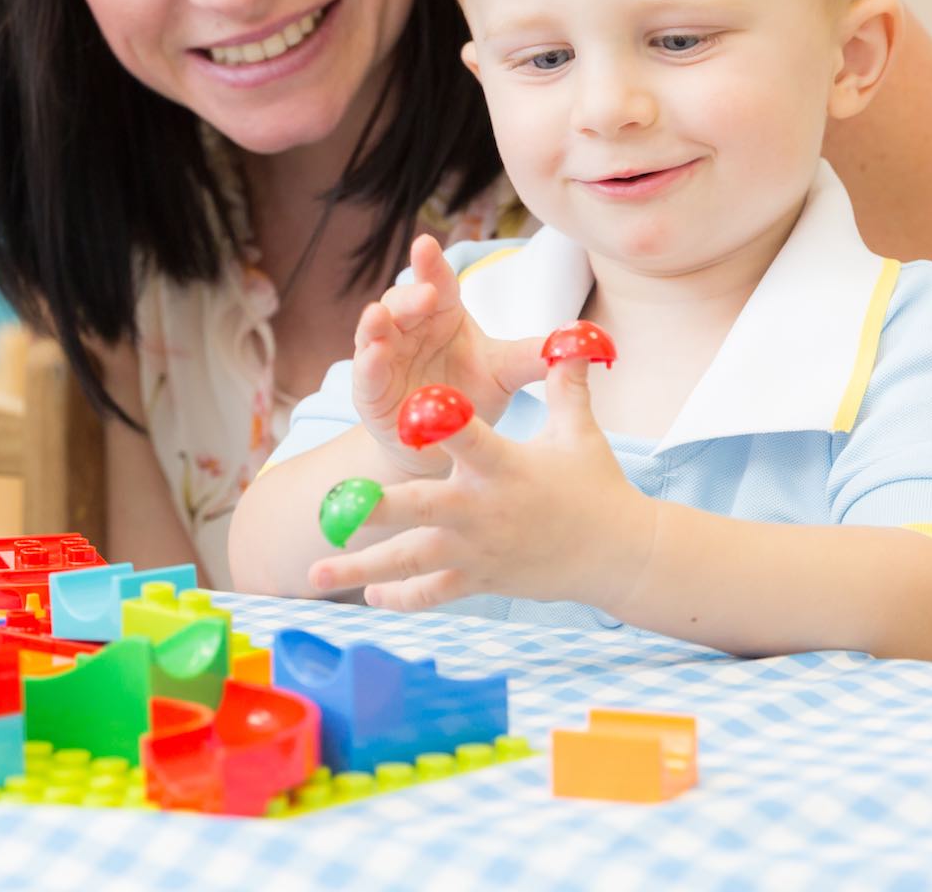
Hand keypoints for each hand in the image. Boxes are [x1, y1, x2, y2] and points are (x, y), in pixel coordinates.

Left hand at [313, 353, 657, 614]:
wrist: (617, 553)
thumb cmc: (595, 483)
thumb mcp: (579, 430)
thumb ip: (565, 382)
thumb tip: (573, 335)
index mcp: (504, 464)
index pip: (468, 437)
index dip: (441, 423)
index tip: (407, 408)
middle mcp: (483, 509)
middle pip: (420, 508)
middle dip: (374, 510)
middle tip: (331, 508)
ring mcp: (477, 550)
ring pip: (412, 560)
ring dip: (361, 567)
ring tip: (315, 571)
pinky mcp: (479, 580)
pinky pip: (432, 592)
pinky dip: (400, 596)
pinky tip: (369, 594)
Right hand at [352, 234, 544, 475]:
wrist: (446, 444)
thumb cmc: (470, 394)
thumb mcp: (506, 373)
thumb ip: (535, 356)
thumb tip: (584, 340)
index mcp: (443, 313)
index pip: (437, 281)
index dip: (431, 263)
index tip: (426, 243)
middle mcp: (412, 328)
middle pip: (405, 302)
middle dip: (411, 296)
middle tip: (425, 294)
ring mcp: (387, 357)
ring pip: (377, 331)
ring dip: (377, 322)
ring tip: (379, 316)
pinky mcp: (371, 391)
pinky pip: (366, 374)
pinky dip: (367, 364)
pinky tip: (373, 356)